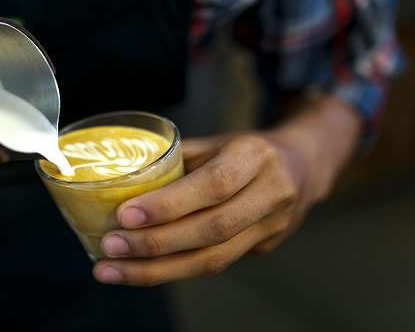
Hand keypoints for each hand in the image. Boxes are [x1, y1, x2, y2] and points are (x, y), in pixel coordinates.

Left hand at [93, 97, 360, 285]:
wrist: (304, 165)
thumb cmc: (246, 150)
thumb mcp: (216, 142)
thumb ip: (177, 159)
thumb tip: (123, 179)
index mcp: (255, 155)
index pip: (213, 185)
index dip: (169, 204)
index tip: (125, 215)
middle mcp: (270, 193)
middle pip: (212, 229)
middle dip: (155, 244)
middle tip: (110, 247)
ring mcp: (272, 226)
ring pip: (214, 259)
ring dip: (157, 270)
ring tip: (112, 270)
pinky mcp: (264, 249)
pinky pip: (215, 265)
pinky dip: (173, 270)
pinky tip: (139, 271)